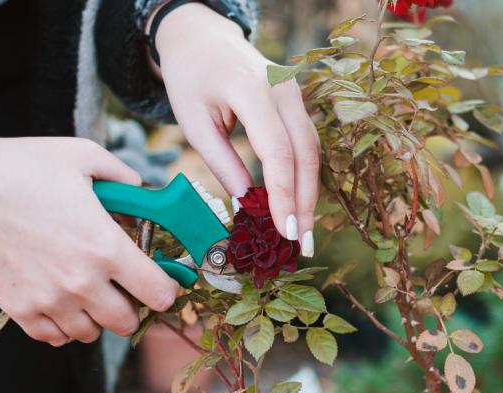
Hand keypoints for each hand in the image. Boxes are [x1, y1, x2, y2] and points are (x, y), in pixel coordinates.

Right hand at [0, 118, 178, 345]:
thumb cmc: (23, 167)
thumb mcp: (84, 157)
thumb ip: (125, 177)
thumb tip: (144, 192)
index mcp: (105, 247)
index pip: (158, 293)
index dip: (167, 289)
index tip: (162, 280)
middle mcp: (80, 282)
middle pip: (127, 322)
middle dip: (133, 305)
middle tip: (125, 286)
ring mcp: (48, 300)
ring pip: (91, 333)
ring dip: (97, 316)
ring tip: (90, 291)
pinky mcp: (19, 309)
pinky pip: (54, 336)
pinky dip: (63, 325)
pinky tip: (62, 300)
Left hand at [154, 3, 319, 256]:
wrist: (201, 36)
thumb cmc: (190, 78)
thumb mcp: (194, 122)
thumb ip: (223, 163)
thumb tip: (249, 205)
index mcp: (251, 89)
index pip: (277, 151)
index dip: (283, 196)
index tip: (283, 232)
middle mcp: (282, 87)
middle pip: (305, 153)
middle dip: (304, 203)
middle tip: (301, 245)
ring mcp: (294, 91)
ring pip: (312, 149)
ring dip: (308, 193)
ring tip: (300, 233)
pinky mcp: (296, 100)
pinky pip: (306, 141)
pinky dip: (303, 175)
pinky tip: (297, 204)